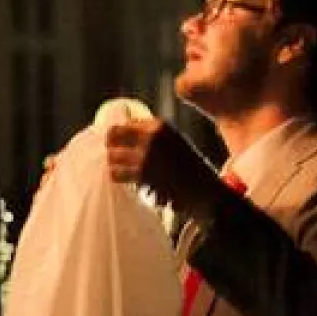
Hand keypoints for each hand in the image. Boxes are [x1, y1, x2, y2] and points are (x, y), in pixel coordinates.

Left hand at [106, 118, 227, 217]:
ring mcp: (146, 155)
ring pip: (111, 156)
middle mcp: (151, 136)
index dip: (115, 136)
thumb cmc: (189, 166)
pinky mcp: (143, 174)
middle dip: (111, 148)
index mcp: (159, 125)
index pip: (122, 124)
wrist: (205, 190)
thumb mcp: (172, 140)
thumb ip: (148, 133)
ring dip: (114, 165)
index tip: (115, 144)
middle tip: (115, 157)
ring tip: (123, 170)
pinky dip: (119, 178)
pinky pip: (116, 173)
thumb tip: (119, 130)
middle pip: (111, 137)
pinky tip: (129, 180)